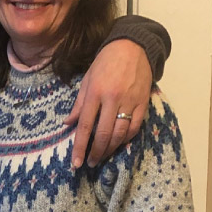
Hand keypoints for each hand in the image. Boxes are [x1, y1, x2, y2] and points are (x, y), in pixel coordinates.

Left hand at [65, 39, 152, 168]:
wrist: (132, 48)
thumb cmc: (105, 62)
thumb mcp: (87, 79)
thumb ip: (78, 103)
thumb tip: (67, 124)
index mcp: (95, 92)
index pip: (86, 125)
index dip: (80, 147)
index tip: (76, 163)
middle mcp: (112, 99)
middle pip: (103, 133)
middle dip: (96, 152)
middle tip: (90, 163)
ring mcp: (129, 102)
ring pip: (120, 134)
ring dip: (110, 149)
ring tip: (102, 157)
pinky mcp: (143, 103)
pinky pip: (134, 127)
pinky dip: (126, 140)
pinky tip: (118, 145)